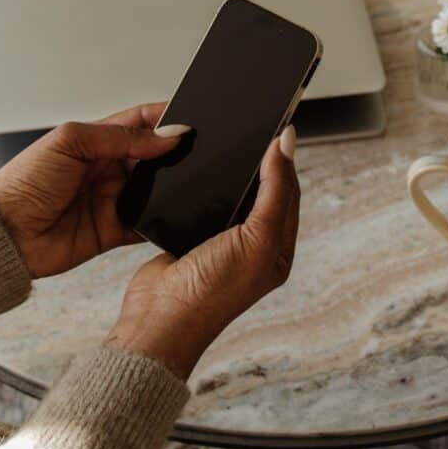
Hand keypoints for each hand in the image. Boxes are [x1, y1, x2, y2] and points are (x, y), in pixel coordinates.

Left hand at [0, 104, 186, 278]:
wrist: (5, 233)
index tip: (191, 119)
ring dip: (172, 185)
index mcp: (98, 140)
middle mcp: (110, 167)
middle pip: (155, 155)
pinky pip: (148, 224)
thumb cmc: (25, 181)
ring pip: (157, 188)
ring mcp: (114, 198)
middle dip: (174, 153)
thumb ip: (122, 137)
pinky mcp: (115, 230)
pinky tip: (174, 212)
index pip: (142, 121)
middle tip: (194, 152)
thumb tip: (167, 134)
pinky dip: (163, 220)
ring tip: (186, 180)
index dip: (167, 117)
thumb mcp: (72, 142)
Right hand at [106, 130, 299, 379]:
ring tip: (227, 143)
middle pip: (262, 190)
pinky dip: (202, 184)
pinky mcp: (190, 235)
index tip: (278, 128)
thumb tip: (286, 144)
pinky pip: (202, 201)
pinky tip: (198, 168)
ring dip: (230, 172)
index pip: (289, 192)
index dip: (284, 159)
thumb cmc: (212, 292)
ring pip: (232, 193)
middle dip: (260, 162)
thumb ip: (274, 190)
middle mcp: (252, 245)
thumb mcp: (257, 238)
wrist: (158, 320)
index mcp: (277, 249)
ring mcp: (220, 240)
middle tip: (253, 129)